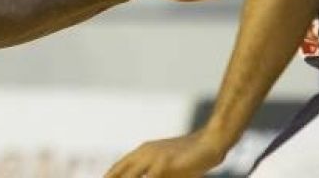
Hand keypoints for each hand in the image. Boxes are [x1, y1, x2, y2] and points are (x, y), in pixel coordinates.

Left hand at [106, 130, 225, 177]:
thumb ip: (154, 172)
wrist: (210, 142)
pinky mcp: (164, 165)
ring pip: (129, 176)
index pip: (118, 168)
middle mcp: (144, 153)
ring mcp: (153, 158)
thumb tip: (145, 174)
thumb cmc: (191, 157)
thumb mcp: (168, 165)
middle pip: (118, 172)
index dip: (108, 177)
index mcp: (142, 152)